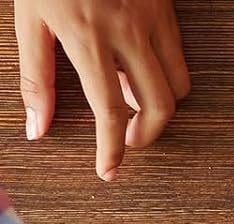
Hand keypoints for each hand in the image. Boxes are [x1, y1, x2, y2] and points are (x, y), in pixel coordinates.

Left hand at [14, 0, 188, 179]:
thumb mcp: (29, 17)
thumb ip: (35, 76)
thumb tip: (37, 128)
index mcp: (87, 34)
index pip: (109, 110)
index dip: (112, 149)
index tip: (109, 171)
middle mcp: (126, 30)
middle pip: (158, 106)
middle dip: (145, 134)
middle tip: (125, 139)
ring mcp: (151, 19)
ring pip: (177, 87)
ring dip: (158, 105)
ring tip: (131, 100)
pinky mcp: (165, 9)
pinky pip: (178, 59)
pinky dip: (164, 76)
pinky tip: (140, 70)